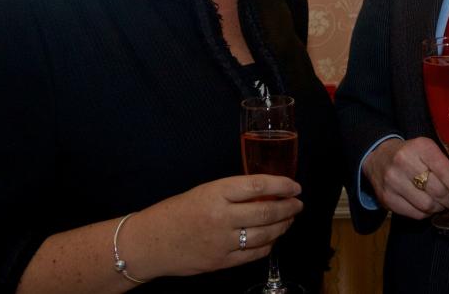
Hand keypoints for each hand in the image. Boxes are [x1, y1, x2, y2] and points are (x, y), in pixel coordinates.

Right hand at [133, 174, 302, 277]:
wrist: (150, 242)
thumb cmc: (176, 211)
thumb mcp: (204, 191)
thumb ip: (233, 192)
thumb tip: (266, 192)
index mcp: (216, 193)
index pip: (258, 185)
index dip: (282, 185)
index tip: (295, 186)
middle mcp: (221, 217)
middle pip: (266, 211)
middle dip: (288, 207)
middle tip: (298, 204)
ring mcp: (222, 242)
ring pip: (265, 234)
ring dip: (282, 226)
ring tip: (289, 219)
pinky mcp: (221, 262)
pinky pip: (254, 254)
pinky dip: (268, 245)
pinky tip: (272, 238)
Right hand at [363, 137, 448, 219]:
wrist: (378, 157)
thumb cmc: (411, 154)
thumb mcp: (430, 152)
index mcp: (420, 147)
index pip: (446, 172)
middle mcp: (404, 162)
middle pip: (438, 191)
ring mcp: (393, 181)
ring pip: (427, 206)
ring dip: (438, 208)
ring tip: (440, 202)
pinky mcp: (387, 198)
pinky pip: (415, 214)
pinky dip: (425, 213)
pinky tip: (426, 205)